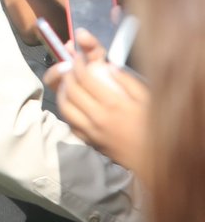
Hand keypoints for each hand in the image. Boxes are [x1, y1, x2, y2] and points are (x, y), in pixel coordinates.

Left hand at [46, 30, 148, 172]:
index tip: (77, 58)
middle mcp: (99, 118)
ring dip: (62, 93)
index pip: (85, 78)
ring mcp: (93, 132)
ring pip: (65, 109)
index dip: (77, 65)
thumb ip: (128, 81)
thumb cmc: (156, 128)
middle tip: (68, 68)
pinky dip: (67, 112)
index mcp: (114, 104)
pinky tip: (72, 105)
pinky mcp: (91, 143)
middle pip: (71, 92)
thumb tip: (108, 67)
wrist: (159, 163)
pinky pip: (71, 125)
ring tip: (66, 85)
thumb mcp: (148, 100)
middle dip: (66, 75)